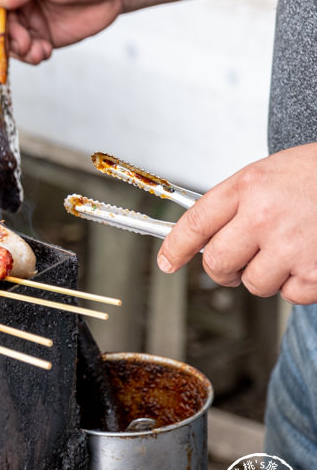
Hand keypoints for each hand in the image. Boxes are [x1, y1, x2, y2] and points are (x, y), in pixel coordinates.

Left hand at [157, 143, 316, 303]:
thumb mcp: (270, 174)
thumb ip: (236, 204)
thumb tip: (205, 239)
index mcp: (249, 187)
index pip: (195, 224)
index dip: (176, 247)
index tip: (168, 261)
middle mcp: (264, 216)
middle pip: (217, 264)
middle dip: (222, 268)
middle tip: (236, 262)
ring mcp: (292, 246)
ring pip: (253, 284)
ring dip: (266, 275)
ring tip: (290, 249)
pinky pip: (290, 294)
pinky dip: (299, 284)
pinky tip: (312, 258)